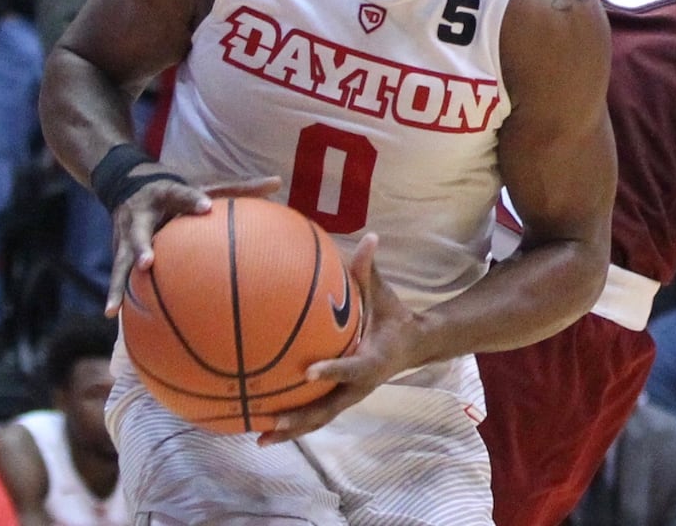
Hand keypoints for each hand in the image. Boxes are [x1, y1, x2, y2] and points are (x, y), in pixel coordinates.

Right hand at [105, 173, 281, 316]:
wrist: (126, 182)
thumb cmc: (177, 190)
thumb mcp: (203, 184)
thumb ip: (238, 187)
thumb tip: (278, 181)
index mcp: (165, 194)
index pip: (180, 195)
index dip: (191, 200)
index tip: (205, 207)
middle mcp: (141, 214)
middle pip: (140, 230)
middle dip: (141, 246)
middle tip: (148, 262)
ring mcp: (125, 234)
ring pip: (121, 258)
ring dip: (119, 280)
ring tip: (116, 305)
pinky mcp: (117, 250)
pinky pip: (117, 274)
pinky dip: (114, 294)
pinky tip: (112, 315)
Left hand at [257, 234, 422, 444]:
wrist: (414, 346)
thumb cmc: (394, 316)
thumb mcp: (385, 294)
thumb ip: (371, 271)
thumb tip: (370, 237)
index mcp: (372, 361)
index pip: (350, 368)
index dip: (331, 370)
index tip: (307, 372)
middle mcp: (359, 385)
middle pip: (328, 408)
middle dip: (300, 417)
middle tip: (272, 420)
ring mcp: (349, 396)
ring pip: (319, 418)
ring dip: (291, 429)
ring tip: (261, 437)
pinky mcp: (341, 398)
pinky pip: (315, 413)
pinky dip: (293, 422)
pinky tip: (263, 424)